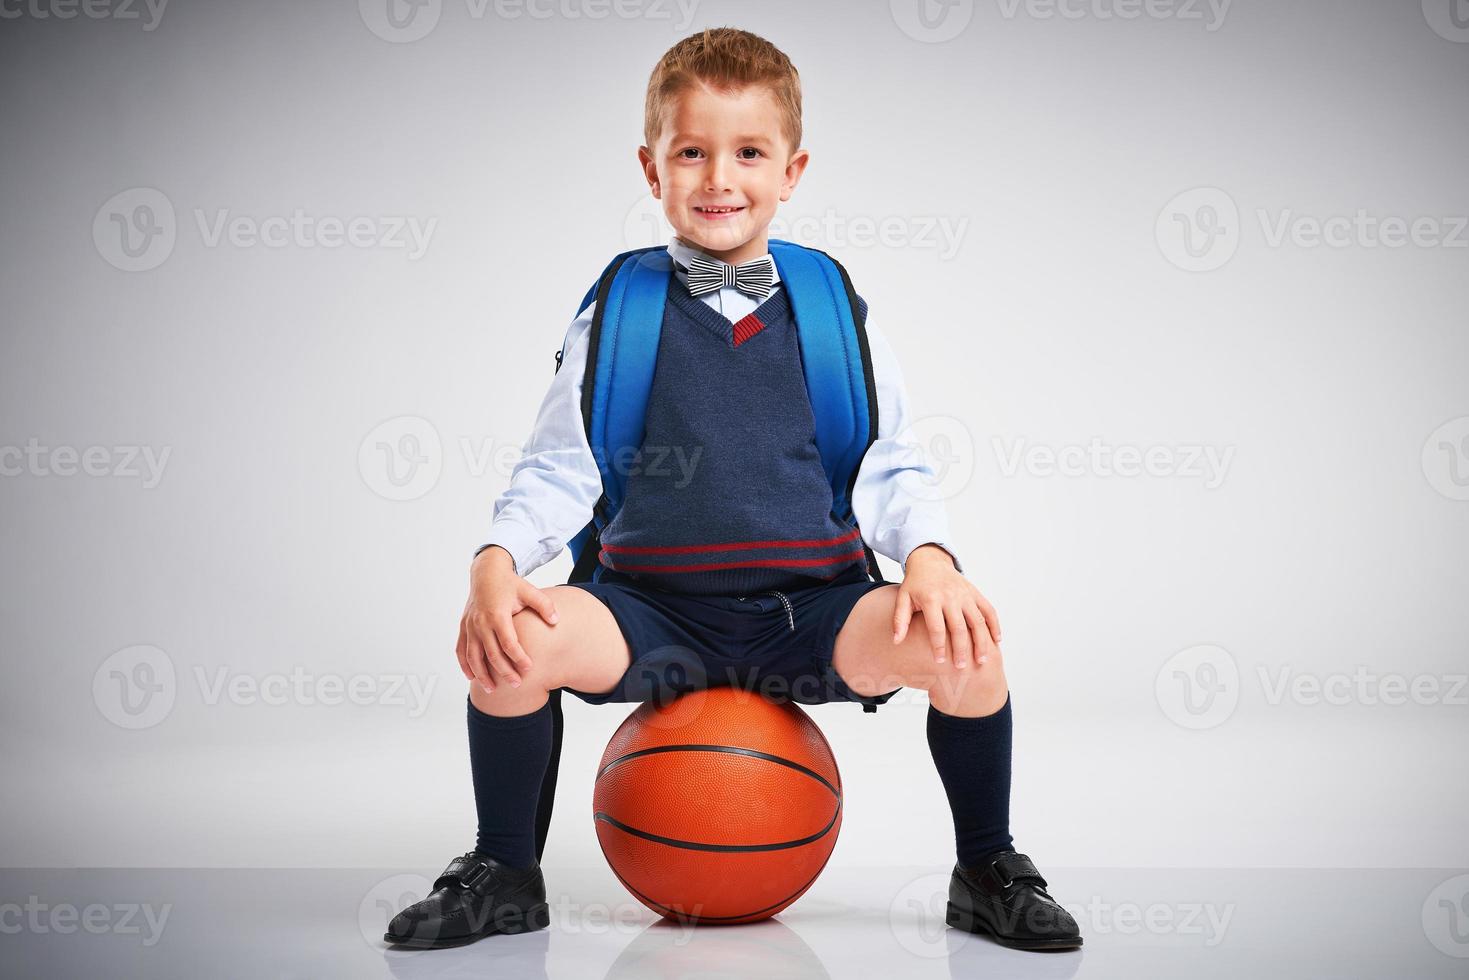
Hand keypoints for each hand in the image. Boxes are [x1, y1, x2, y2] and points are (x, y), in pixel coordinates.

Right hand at [456, 546, 559, 693]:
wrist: (486, 572)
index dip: (519, 658)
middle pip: (492, 654)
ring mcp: (470, 626)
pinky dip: (465, 665)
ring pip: (473, 656)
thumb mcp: (529, 590)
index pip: (508, 643)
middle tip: (517, 684)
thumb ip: (544, 605)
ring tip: (493, 689)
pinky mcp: (464, 627)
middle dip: (504, 672)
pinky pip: (461, 650)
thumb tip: (556, 620)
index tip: (529, 669)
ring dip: (482, 674)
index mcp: (497, 615)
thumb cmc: (510, 584)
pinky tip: (472, 677)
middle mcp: (481, 622)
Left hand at [892, 544, 1001, 669]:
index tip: (939, 662)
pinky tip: (996, 642)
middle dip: (961, 649)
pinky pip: (989, 610)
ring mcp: (965, 594)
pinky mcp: (975, 593)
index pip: (937, 627)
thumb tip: (896, 641)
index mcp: (931, 598)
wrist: (930, 561)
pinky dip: (995, 626)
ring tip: (981, 661)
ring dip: (981, 642)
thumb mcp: (903, 598)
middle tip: (961, 667)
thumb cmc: (915, 584)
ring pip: (978, 621)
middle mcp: (951, 596)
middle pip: (959, 627)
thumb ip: (899, 620)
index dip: (939, 646)